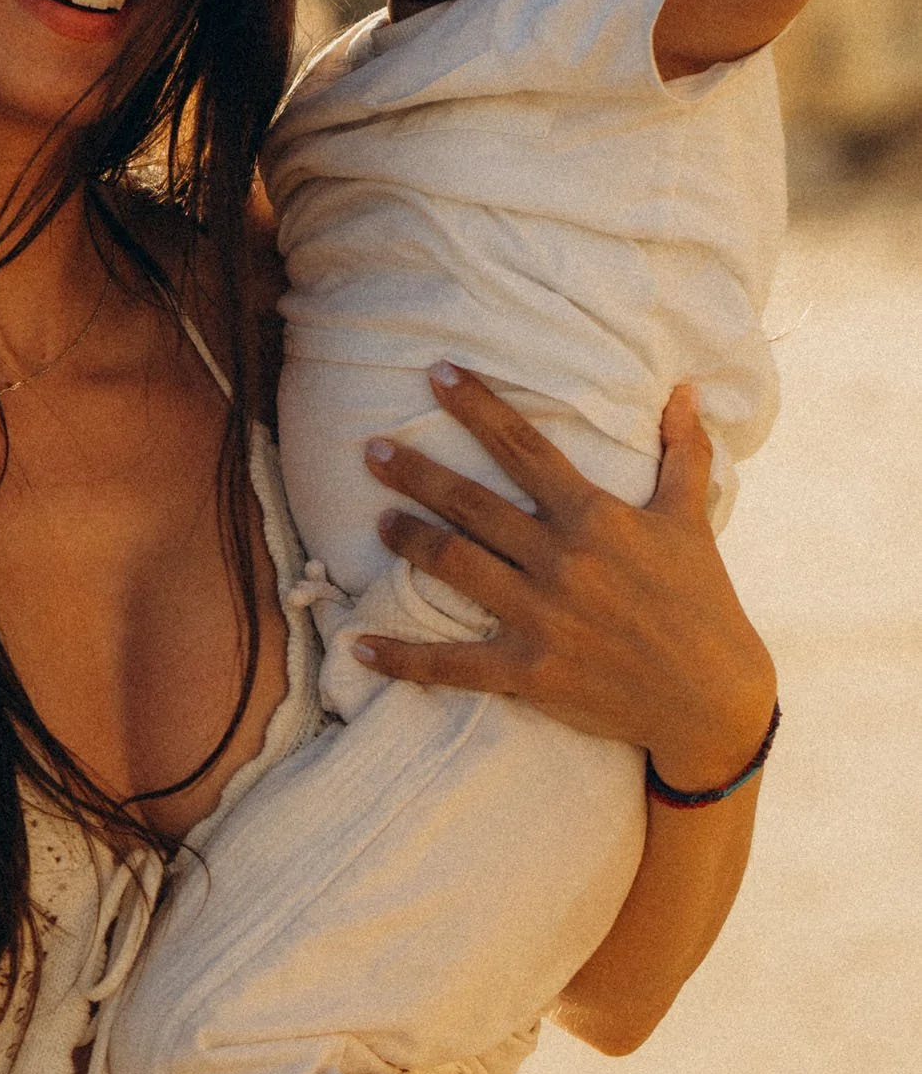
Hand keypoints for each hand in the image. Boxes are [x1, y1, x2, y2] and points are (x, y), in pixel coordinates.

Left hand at [355, 365, 777, 789]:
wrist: (715, 700)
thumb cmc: (704, 602)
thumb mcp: (691, 520)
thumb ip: (684, 453)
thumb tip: (685, 391)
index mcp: (594, 517)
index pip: (524, 447)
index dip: (477, 407)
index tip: (436, 374)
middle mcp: (561, 560)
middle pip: (471, 504)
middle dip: (416, 473)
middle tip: (371, 452)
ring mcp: (542, 617)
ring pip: (455, 566)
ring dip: (407, 541)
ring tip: (378, 521)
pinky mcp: (531, 671)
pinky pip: (453, 664)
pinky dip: (402, 657)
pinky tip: (358, 646)